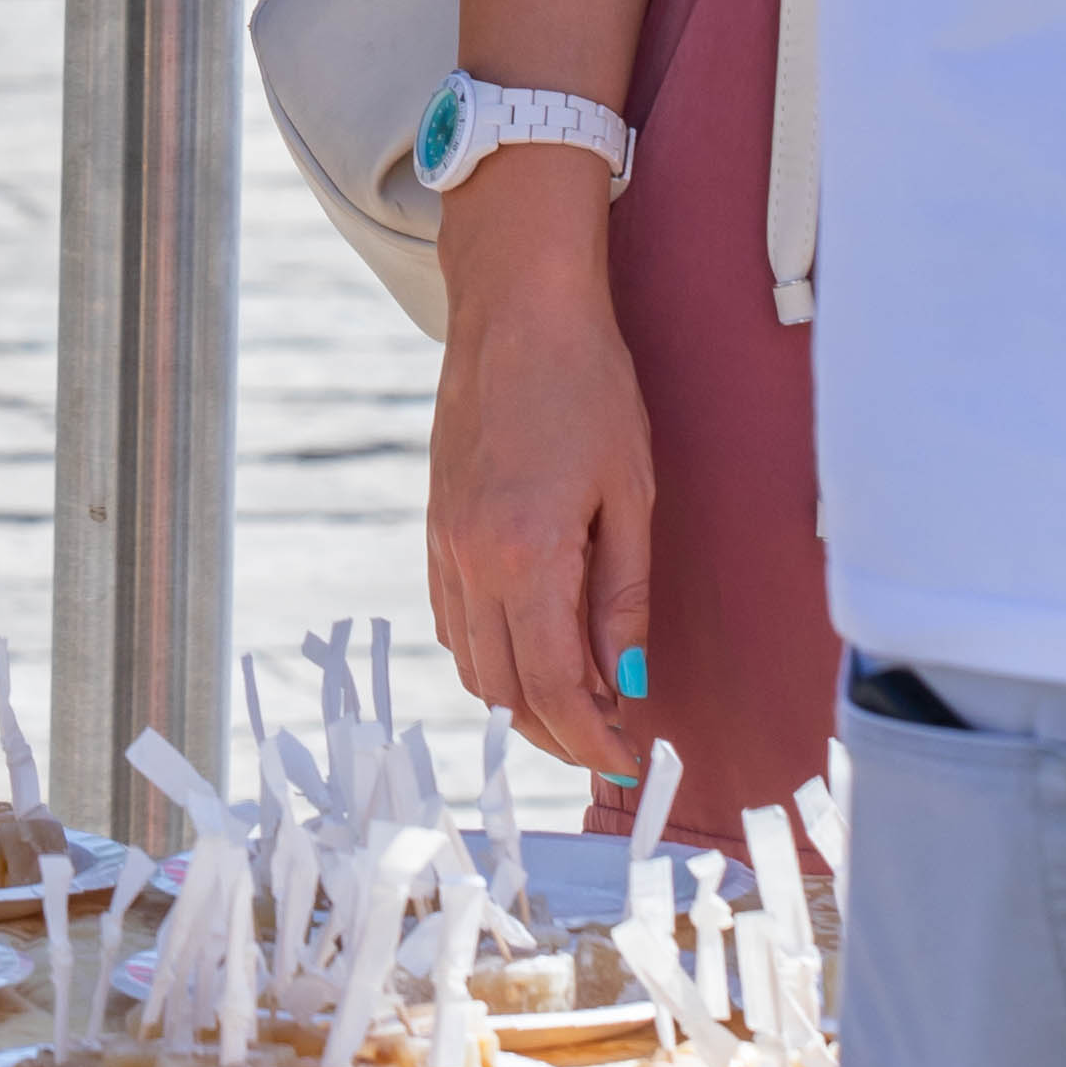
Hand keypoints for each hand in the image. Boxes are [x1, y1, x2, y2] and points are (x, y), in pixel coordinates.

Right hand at [423, 166, 653, 777]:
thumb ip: (623, 598)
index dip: (593, 741)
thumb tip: (627, 683)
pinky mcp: (435, 524)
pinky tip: (529, 646)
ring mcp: (445, 543)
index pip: (555, 690)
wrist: (517, 305)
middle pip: (507, 693)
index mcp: (526, 557)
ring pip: (471, 665)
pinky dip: (487, 655)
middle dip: (559, 734)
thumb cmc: (588, 386)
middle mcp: (473, 561)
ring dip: (520, 702)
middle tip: (611, 739)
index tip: (630, 761)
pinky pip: (449, 620)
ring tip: (578, 700)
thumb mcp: (629, 494)